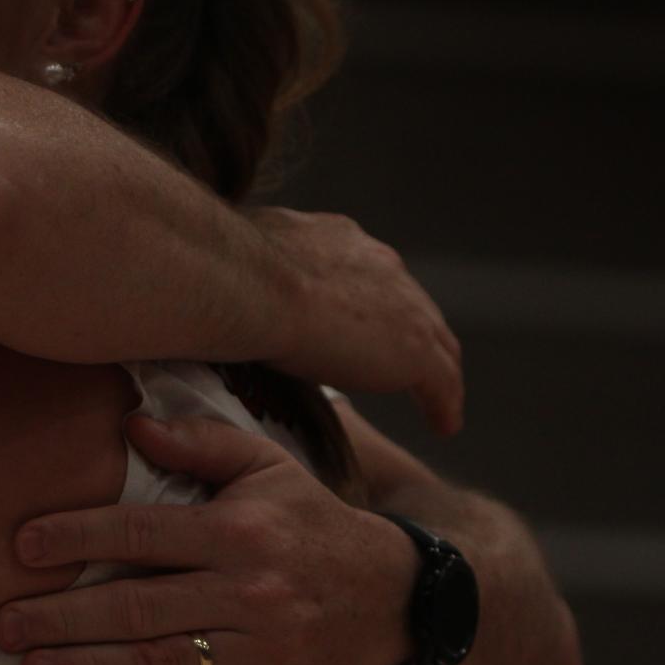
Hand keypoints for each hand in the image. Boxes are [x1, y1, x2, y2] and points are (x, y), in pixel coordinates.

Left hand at [0, 414, 412, 664]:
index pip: (144, 532)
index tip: (21, 546)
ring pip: (163, 662)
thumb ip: (200, 443)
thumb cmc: (307, 523)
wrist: (390, 596)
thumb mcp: (267, 467)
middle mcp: (248, 590)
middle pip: (140, 605)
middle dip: (63, 617)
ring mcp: (263, 650)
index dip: (79, 537)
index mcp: (237, 530)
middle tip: (2, 627)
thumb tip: (130, 424)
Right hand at [249, 208, 461, 435]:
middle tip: (398, 359)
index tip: (353, 322)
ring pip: (434, 339)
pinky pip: (441, 382)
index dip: (364, 299)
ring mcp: (403, 305)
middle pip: (407, 301)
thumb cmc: (229, 273)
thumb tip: (220, 288)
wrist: (252, 285)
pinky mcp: (414, 349)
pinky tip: (444, 424)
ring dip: (434, 366)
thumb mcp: (238, 262)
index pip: (362, 273)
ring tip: (437, 395)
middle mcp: (376, 263)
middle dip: (406, 328)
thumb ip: (245, 275)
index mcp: (335, 239)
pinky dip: (443, 403)